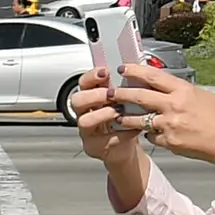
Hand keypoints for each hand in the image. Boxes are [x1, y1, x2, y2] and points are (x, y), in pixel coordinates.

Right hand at [69, 64, 150, 209]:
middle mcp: (86, 112)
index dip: (92, 76)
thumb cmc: (126, 118)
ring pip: (84, 121)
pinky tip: (131, 130)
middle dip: (93, 95)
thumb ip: (126, 86)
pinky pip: (103, 140)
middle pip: (77, 100)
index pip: (84, 82)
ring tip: (118, 113)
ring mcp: (87, 130)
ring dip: (102, 114)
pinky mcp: (94, 146)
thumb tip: (137, 68)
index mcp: (92, 96)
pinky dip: (120, 134)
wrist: (126, 145)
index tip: (104, 72)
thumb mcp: (127, 99)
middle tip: (109, 94)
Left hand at [113, 59, 214, 194]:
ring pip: (137, 120)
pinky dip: (149, 134)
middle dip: (120, 94)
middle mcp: (174, 106)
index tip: (123, 68)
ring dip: (125, 117)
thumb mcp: (200, 95)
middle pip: (139, 97)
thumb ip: (178, 90)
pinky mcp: (167, 142)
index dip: (135, 71)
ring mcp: (169, 125)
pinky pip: (150, 136)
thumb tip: (161, 85)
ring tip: (117, 115)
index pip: (153, 76)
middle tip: (109, 92)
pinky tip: (151, 133)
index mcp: (183, 90)